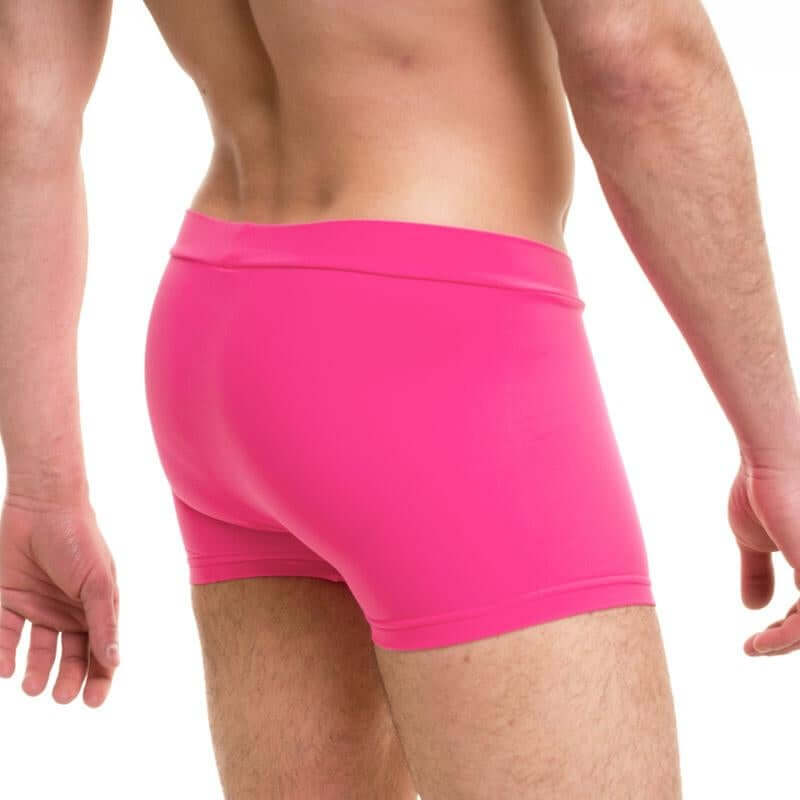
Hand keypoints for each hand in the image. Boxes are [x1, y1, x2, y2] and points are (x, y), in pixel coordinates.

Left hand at [0, 491, 119, 704]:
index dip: (100, 677)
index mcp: (96, 607)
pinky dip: (4, 654)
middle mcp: (67, 612)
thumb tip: (115, 661)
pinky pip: (4, 635)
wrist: (42, 507)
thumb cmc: (81, 541)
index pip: (101, 650)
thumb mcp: (98, 583)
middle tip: (61, 696)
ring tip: (31, 687)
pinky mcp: (7, 601)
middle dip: (68, 679)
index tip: (91, 701)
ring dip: (36, 672)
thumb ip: (103, 623)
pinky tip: (6, 668)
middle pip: (70, 656)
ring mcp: (37, 608)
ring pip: (37, 652)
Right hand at [728, 451, 799, 655]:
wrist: (770, 460)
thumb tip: (753, 607)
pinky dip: (784, 639)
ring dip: (784, 645)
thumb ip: (758, 572)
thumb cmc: (763, 488)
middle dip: (787, 641)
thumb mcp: (754, 539)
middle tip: (757, 647)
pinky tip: (759, 640)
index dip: (788, 630)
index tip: (757, 639)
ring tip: (755, 647)